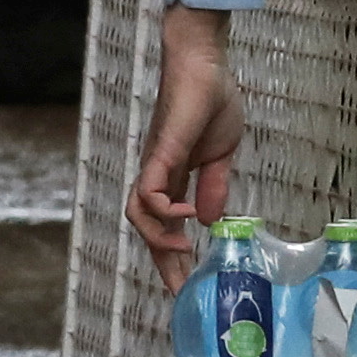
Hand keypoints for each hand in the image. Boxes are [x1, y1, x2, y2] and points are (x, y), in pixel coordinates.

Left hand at [131, 3, 246, 268]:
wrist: (204, 65)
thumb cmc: (211, 102)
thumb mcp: (219, 156)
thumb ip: (212, 187)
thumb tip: (210, 222)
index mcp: (173, 178)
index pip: (165, 225)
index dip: (172, 256)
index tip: (187, 285)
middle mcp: (157, 175)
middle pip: (147, 227)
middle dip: (162, 262)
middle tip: (179, 291)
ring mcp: (156, 163)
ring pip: (137, 212)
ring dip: (157, 239)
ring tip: (182, 253)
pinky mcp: (161, 150)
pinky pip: (150, 187)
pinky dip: (164, 208)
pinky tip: (188, 216)